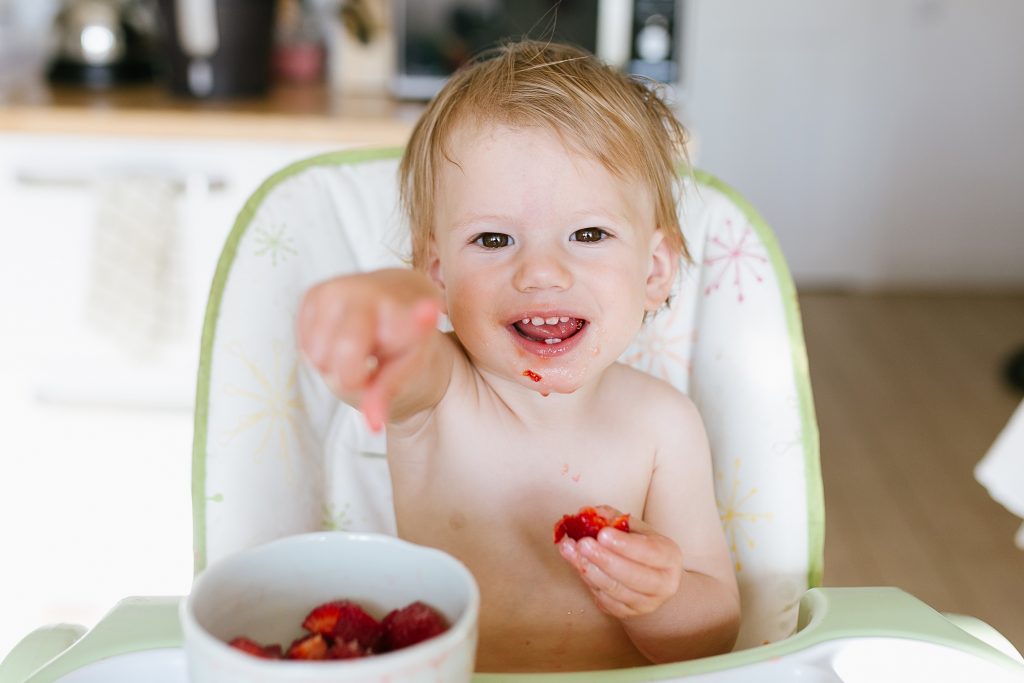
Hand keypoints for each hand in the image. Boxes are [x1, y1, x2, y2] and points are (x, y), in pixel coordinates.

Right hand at [296, 269, 441, 430]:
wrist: (398, 310)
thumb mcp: (406, 374)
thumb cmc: (406, 347)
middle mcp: (372, 290)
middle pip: (343, 351)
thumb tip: (373, 425)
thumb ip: (387, 395)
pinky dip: (317, 351)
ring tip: (356, 351)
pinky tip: (338, 339)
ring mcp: (340, 286)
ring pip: (316, 351)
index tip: (430, 310)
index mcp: (406, 310)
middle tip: (368, 365)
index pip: (405, 321)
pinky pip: (303, 343)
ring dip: (331, 363)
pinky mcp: (314, 292)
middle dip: (350, 373)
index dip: (417, 319)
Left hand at [558, 505, 683, 618]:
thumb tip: (592, 512)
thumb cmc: (642, 548)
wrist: (650, 579)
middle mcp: (663, 584)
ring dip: (589, 571)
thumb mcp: (636, 529)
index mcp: (669, 557)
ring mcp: (646, 603)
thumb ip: (615, 519)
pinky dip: (589, 582)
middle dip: (604, 560)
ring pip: (615, 590)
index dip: (624, 544)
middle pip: (632, 576)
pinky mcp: (628, 614)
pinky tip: (578, 566)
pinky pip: (605, 601)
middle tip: (582, 544)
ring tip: (570, 551)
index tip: (602, 534)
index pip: (649, 551)